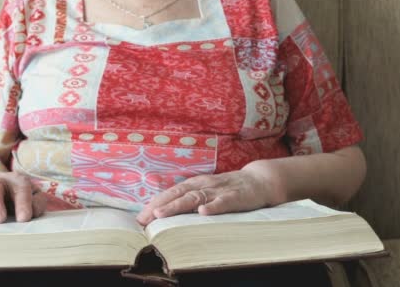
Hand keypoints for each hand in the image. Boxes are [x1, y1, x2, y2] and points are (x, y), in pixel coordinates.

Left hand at [136, 169, 273, 225]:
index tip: (139, 218)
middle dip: (159, 206)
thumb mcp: (206, 192)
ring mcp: (219, 190)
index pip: (170, 193)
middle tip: (144, 218)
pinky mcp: (236, 196)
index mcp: (195, 184)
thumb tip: (165, 215)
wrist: (260, 181)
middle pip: (178, 194)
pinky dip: (213, 206)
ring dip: (177, 206)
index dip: (154, 204)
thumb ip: (189, 201)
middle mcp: (203, 185)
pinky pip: (223, 201)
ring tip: (161, 214)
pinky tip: (203, 212)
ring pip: (195, 198)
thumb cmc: (228, 189)